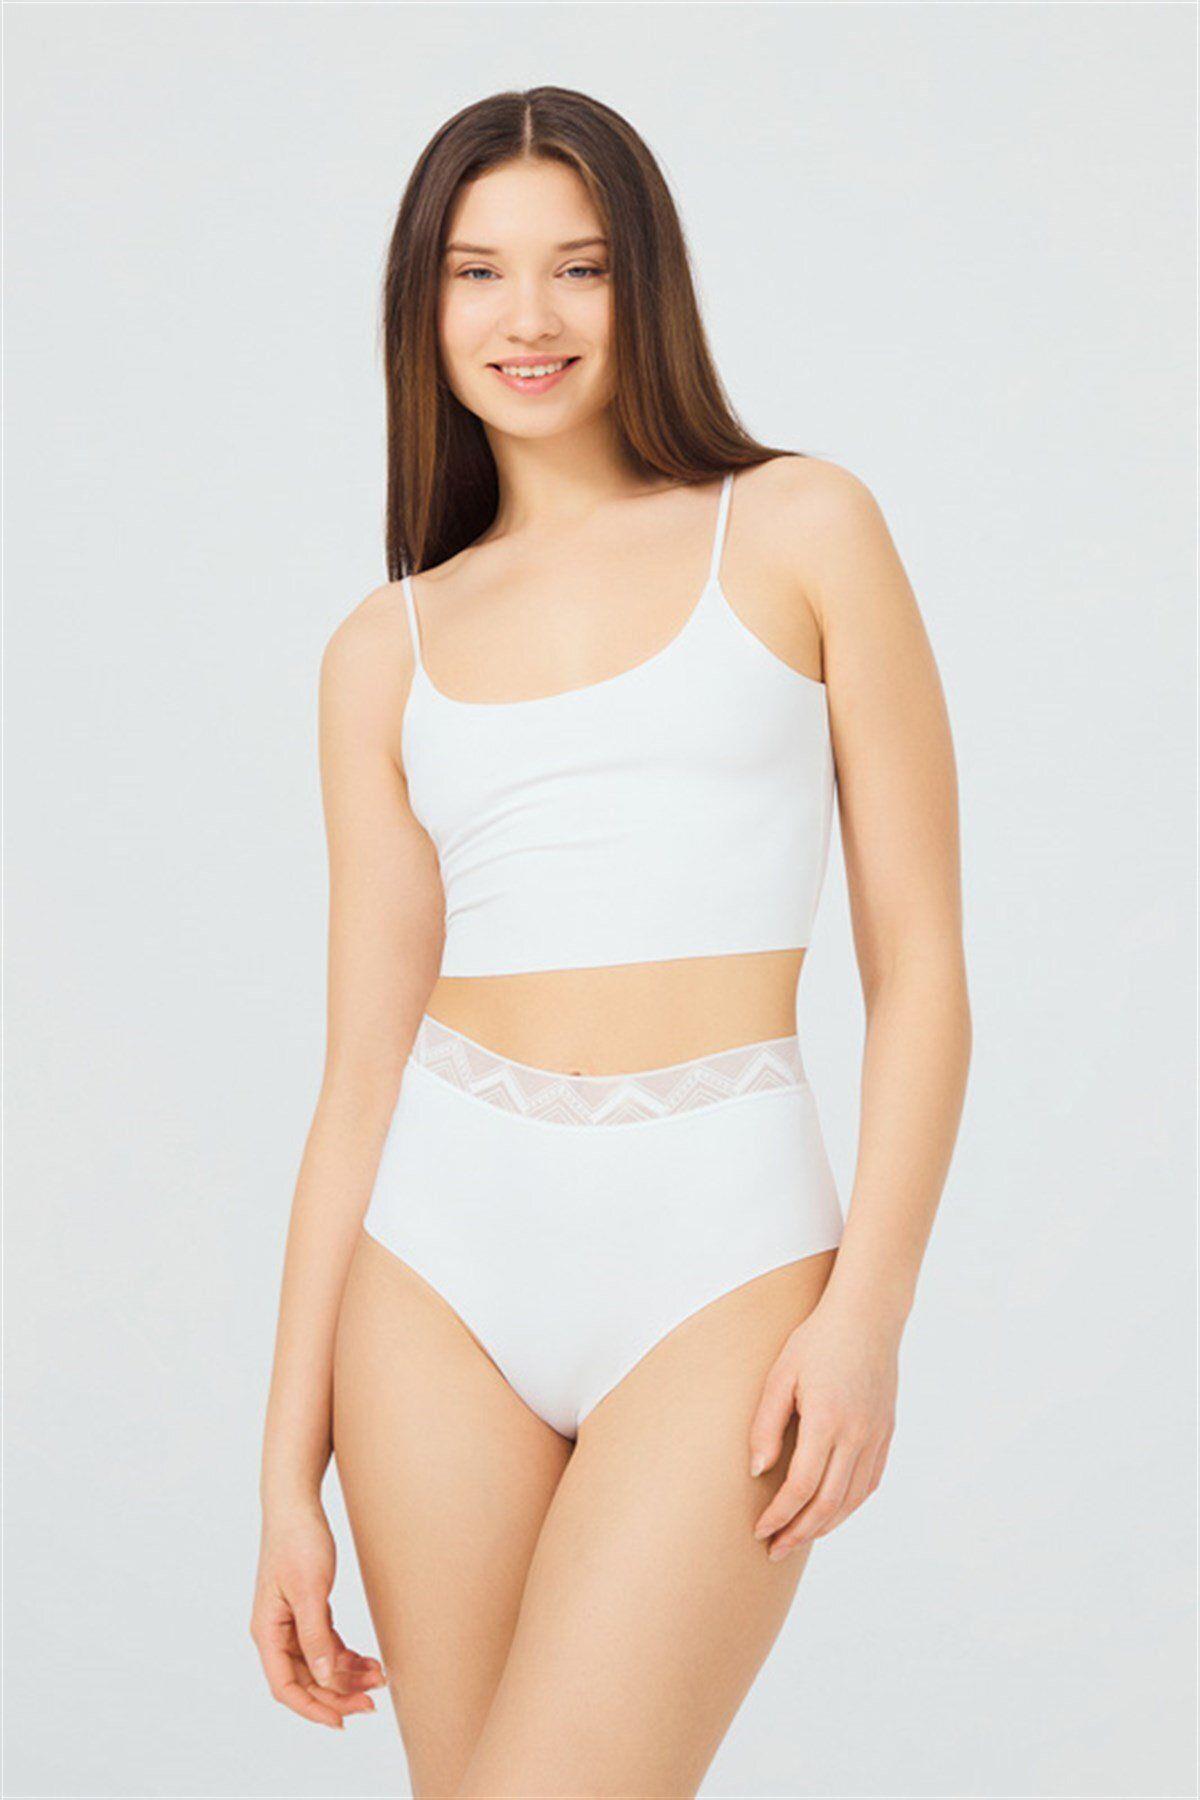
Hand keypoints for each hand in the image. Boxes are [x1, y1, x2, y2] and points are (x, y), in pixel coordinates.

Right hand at [250, 1496, 386, 1728]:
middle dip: (337, 1695)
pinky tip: (368, 1661)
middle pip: (305, 1680)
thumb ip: (315, 1636)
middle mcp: (276, 1632)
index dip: (313, 1708)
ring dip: (346, 1676)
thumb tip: (323, 1677)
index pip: (286, 1686)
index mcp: (268, 1632)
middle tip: (372, 1703)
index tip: (341, 1721)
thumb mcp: (309, 1590)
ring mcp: (291, 1622)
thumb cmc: (297, 1541)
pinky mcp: (307, 1609)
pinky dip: (345, 1656)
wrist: (297, 1504)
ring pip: (318, 1664)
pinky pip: (325, 1645)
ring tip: (378, 1679)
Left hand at [747, 1292, 898, 1558]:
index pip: (802, 1486)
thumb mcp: (780, 1375)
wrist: (867, 1316)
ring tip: (799, 1536)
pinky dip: (849, 1504)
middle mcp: (857, 1434)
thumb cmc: (817, 1340)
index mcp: (827, 1419)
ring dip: (825, 1525)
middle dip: (800, 1532)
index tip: (760, 1530)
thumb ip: (766, 1425)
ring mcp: (876, 1435)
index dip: (780, 1515)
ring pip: (853, 1498)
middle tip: (775, 1549)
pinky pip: (870, 1482)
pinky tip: (831, 1511)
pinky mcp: (886, 1432)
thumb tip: (758, 1471)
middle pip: (829, 1503)